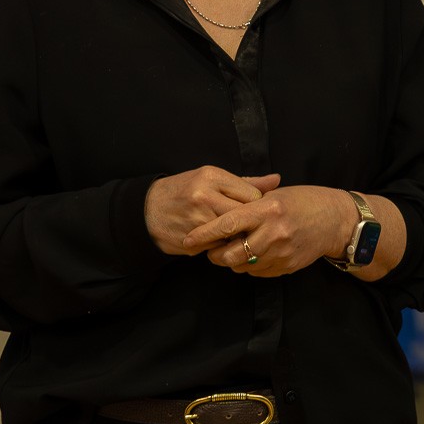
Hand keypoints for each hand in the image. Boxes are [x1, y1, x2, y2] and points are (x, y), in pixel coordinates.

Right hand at [144, 166, 280, 254]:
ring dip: (237, 237)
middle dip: (250, 224)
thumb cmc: (184, 191)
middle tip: (251, 226)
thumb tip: (277, 180)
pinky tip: (217, 240)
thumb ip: (246, 182)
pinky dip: (222, 246)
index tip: (255, 210)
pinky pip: (218, 247)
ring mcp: (197, 220)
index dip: (258, 206)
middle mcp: (204, 196)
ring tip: (234, 233)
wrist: (146, 211)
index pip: (252, 195)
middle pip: (244, 216)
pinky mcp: (192, 240)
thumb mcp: (211, 178)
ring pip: (233, 234)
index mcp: (211, 176)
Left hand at [184, 185, 350, 277]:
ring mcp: (281, 252)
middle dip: (215, 254)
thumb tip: (220, 218)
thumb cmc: (304, 201)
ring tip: (233, 250)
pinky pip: (258, 272)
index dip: (204, 234)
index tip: (188, 239)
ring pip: (242, 266)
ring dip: (232, 261)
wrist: (336, 220)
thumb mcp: (276, 195)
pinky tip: (254, 254)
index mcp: (267, 209)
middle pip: (230, 254)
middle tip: (211, 249)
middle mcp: (273, 232)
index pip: (227, 224)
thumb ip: (249, 206)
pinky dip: (250, 266)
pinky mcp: (287, 266)